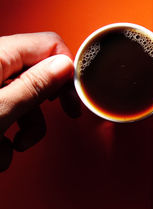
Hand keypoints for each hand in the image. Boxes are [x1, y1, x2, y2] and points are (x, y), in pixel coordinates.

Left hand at [0, 32, 80, 170]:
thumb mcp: (0, 109)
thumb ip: (35, 86)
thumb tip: (65, 67)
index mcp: (0, 55)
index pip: (49, 46)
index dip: (68, 71)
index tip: (76, 98)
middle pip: (38, 77)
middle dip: (43, 110)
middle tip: (59, 121)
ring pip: (23, 100)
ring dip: (25, 130)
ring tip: (11, 150)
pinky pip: (5, 110)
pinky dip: (5, 135)